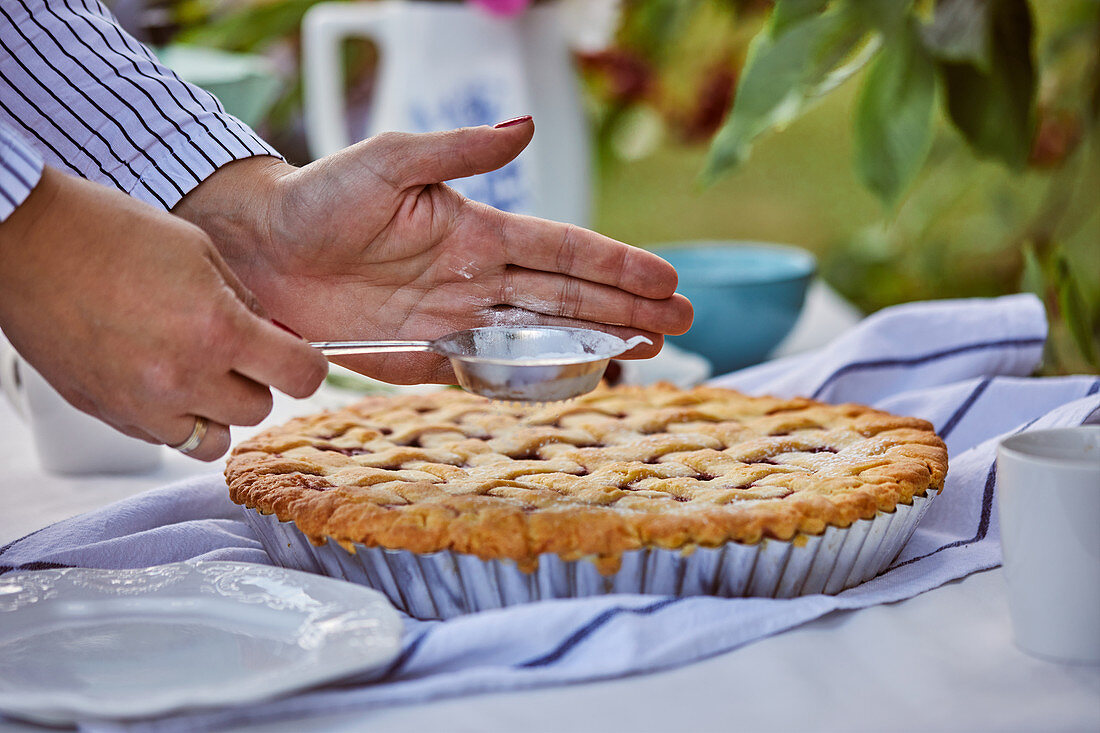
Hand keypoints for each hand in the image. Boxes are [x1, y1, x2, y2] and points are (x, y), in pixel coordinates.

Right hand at [0, 168, 328, 459]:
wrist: (26, 241)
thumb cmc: (112, 232)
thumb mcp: (200, 252)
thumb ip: (246, 302)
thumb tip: (278, 338)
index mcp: (217, 329)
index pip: (299, 377)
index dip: (308, 368)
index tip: (301, 360)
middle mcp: (182, 376)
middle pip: (256, 411)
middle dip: (256, 383)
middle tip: (235, 353)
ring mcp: (140, 403)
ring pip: (210, 441)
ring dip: (215, 412)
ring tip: (196, 373)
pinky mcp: (106, 413)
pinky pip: (160, 437)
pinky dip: (169, 416)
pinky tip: (153, 373)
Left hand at [175, 119, 692, 383]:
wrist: (259, 253)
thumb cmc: (318, 196)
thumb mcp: (388, 162)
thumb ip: (457, 152)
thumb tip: (526, 128)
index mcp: (476, 232)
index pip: (563, 251)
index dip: (617, 266)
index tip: (668, 280)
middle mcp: (476, 278)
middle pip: (568, 297)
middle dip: (626, 308)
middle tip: (681, 319)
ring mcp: (454, 320)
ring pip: (540, 335)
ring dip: (595, 341)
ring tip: (647, 349)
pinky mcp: (424, 356)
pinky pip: (489, 371)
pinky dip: (533, 378)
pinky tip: (571, 379)